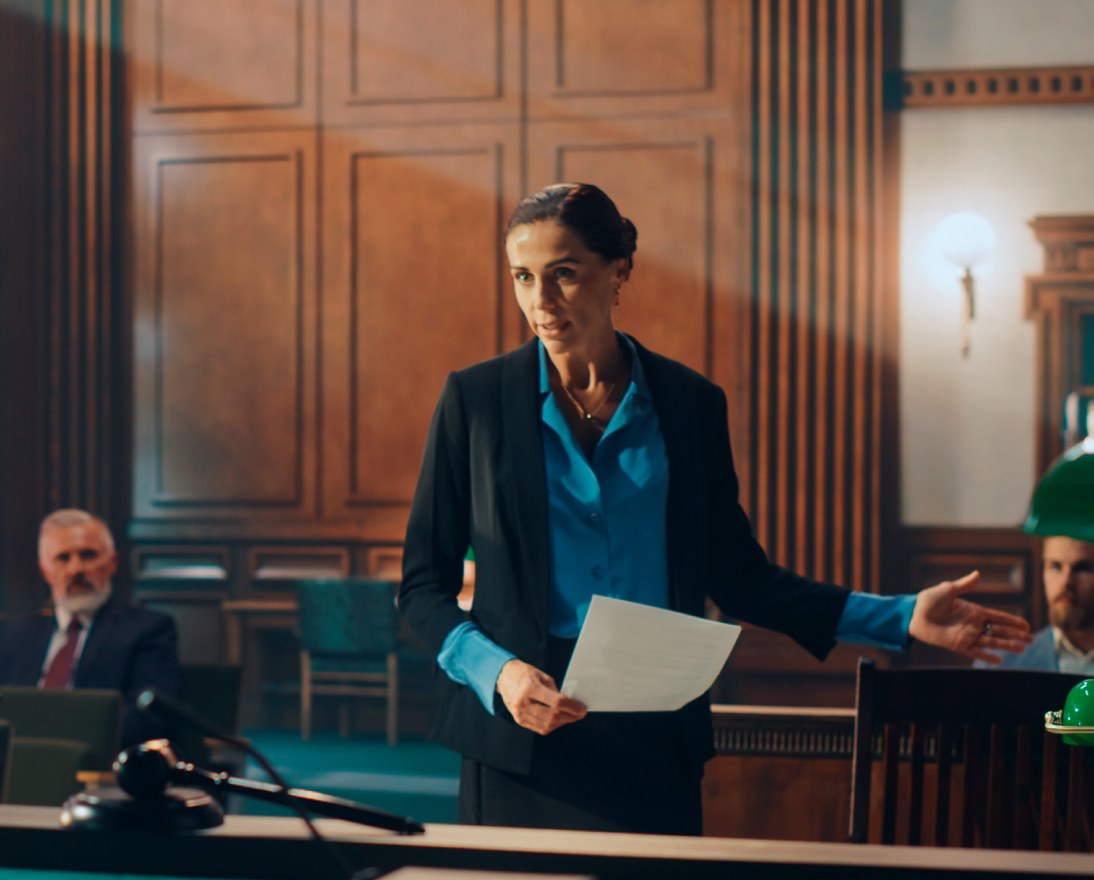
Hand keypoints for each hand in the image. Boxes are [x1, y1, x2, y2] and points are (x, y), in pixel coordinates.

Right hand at [495, 659, 586, 734]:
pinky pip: (540, 728)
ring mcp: (519, 714)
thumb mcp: (542, 676)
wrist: (504, 677)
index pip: (556, 702)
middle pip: (552, 716)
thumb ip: (555, 691)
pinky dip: (552, 726)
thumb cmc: (524, 674)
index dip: (572, 707)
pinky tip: (559, 720)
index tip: (582, 709)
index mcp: (529, 688)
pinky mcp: (519, 720)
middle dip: (570, 716)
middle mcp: (523, 703)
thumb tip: (570, 705)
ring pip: (547, 725)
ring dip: (562, 722)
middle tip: (579, 714)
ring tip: (570, 717)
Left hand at [909, 570, 1032, 663]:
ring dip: (1007, 645)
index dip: (1012, 621)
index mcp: (974, 611)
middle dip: (1015, 635)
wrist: (914, 614)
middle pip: (999, 631)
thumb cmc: (929, 600)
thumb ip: (964, 585)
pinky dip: (987, 656)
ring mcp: (967, 635)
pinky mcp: (958, 645)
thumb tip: (978, 574)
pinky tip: (999, 661)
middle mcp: (973, 624)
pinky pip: (976, 652)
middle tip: (1031, 640)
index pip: (998, 617)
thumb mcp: (948, 590)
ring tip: (1022, 649)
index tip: (1026, 625)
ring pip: (992, 642)